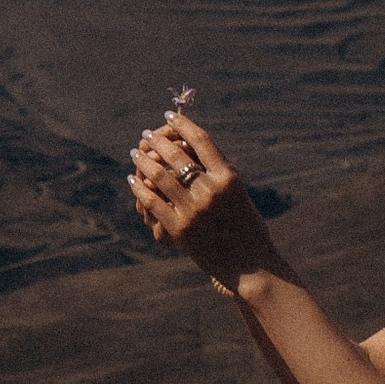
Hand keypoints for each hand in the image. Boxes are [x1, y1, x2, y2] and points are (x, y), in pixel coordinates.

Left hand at [128, 110, 282, 293]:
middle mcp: (211, 190)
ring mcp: (193, 211)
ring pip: (159, 176)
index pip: (201, 140)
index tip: (169, 116)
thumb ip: (217, 174)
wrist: (250, 267)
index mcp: (228, 177)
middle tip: (147, 134)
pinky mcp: (179, 230)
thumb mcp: (238, 194)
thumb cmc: (247, 229)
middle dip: (157, 140)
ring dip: (143, 160)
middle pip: (176, 154)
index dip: (182, 124)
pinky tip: (134, 180)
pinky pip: (152, 202)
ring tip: (136, 152)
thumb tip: (189, 150)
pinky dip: (139, 188)